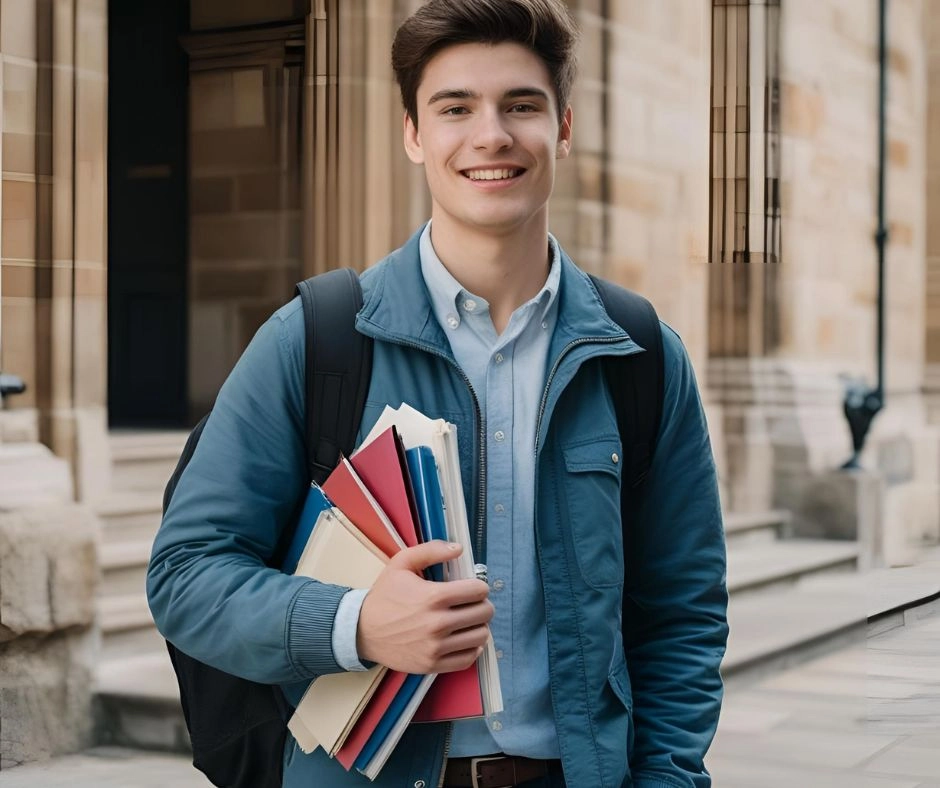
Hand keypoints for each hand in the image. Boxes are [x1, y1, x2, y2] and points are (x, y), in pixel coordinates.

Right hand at [357, 541, 493, 673]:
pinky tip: (463, 638)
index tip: (472, 588)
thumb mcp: (401, 563)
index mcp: (434, 596)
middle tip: (472, 604)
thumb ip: (431, 550)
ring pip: (480, 636)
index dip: (479, 586)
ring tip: (468, 621)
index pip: (478, 591)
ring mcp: (436, 647)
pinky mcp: (433, 665)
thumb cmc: (384, 596)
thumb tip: (459, 549)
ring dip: (478, 626)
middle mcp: (438, 624)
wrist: (361, 630)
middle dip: (482, 604)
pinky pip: (468, 658)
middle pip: (484, 613)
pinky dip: (471, 648)